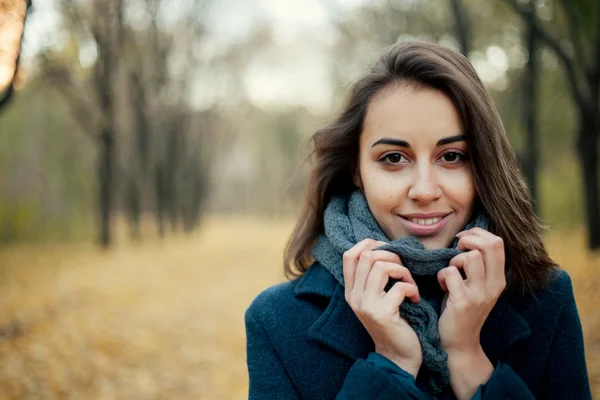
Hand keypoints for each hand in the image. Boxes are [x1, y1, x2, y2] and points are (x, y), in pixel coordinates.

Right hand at [343, 239, 421, 377]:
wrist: (398, 356)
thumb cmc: (393, 322)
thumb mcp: (375, 298)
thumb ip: (373, 277)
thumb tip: (382, 247)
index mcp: (351, 291)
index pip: (349, 255)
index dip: (368, 245)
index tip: (387, 249)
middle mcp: (354, 297)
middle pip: (367, 256)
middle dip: (391, 255)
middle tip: (403, 269)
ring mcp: (366, 305)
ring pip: (382, 267)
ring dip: (403, 271)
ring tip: (410, 283)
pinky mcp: (382, 314)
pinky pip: (399, 287)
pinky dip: (412, 288)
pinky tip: (415, 297)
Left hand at [437, 228, 505, 353]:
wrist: (459, 342)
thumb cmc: (462, 307)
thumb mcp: (477, 285)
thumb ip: (478, 265)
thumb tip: (467, 236)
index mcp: (499, 279)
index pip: (498, 242)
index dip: (477, 234)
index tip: (462, 240)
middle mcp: (494, 285)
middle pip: (490, 245)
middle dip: (468, 239)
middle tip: (455, 250)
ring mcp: (480, 294)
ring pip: (469, 256)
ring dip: (453, 260)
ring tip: (450, 273)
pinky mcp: (463, 302)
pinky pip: (450, 273)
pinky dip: (441, 275)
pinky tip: (442, 285)